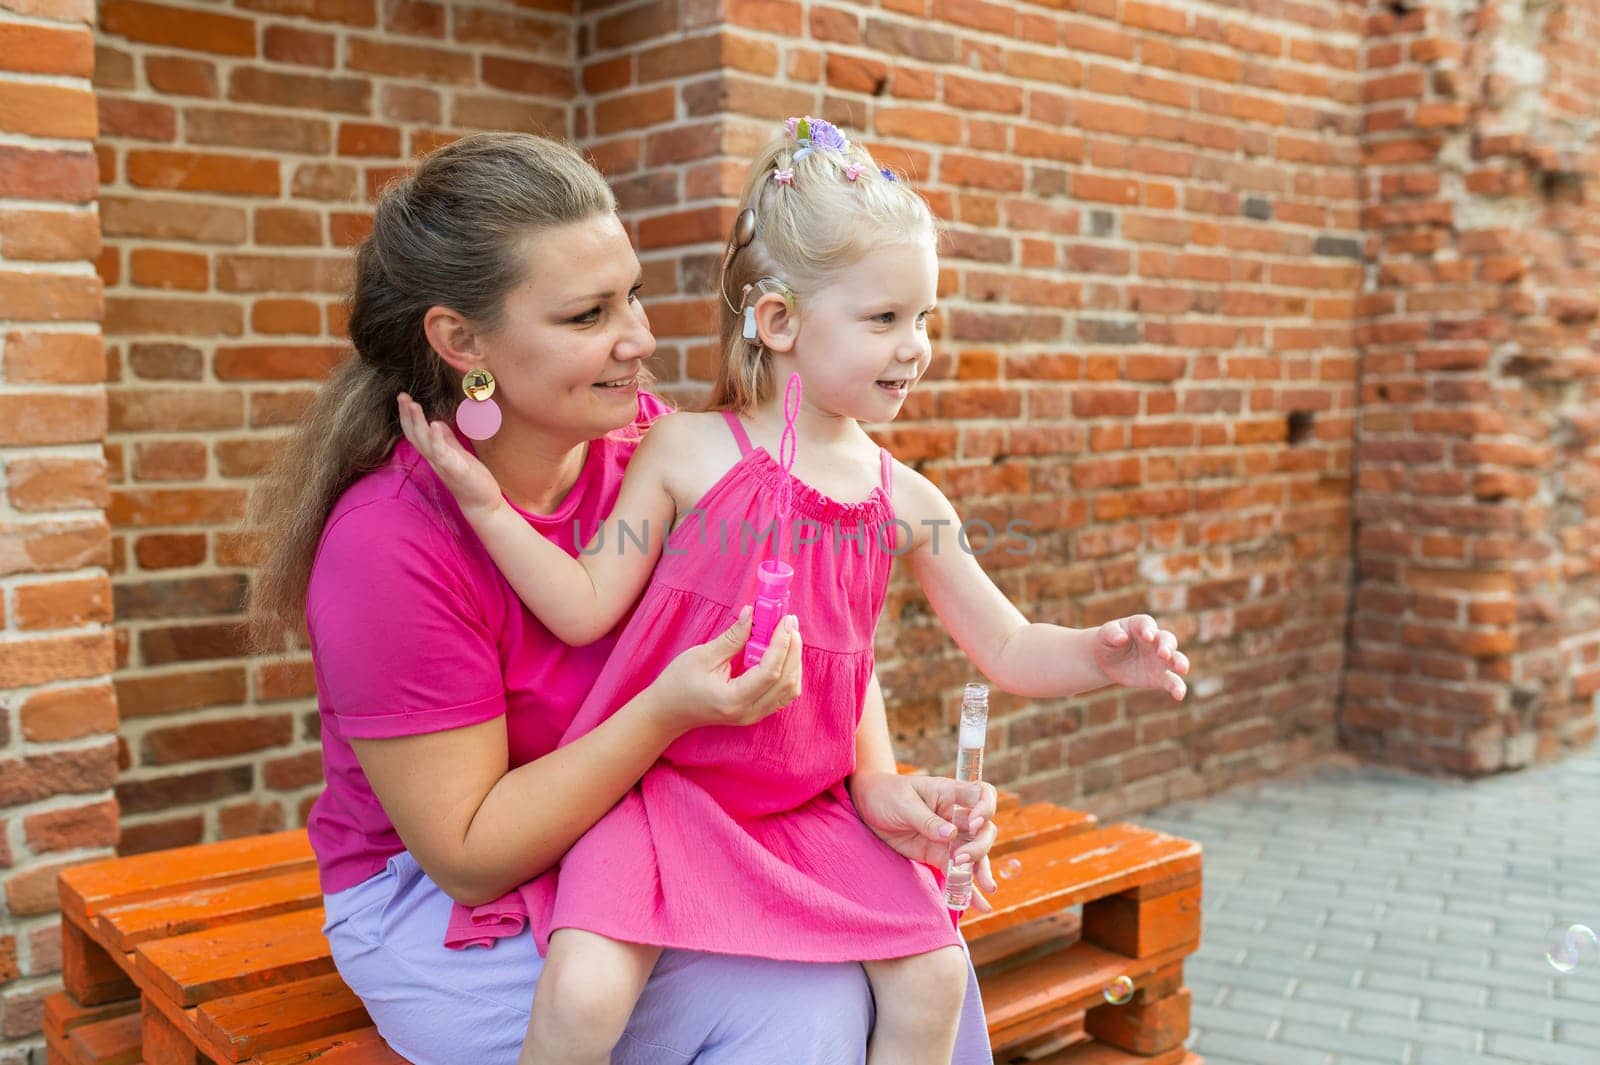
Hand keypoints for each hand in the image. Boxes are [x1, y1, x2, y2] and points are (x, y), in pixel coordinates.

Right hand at [397, 392, 503, 519]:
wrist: (482, 504)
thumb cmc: (470, 479)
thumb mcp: (456, 454)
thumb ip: (446, 440)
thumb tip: (436, 423)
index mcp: (434, 453)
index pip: (415, 432)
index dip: (407, 416)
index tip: (403, 397)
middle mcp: (434, 459)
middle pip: (414, 435)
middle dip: (407, 415)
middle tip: (402, 396)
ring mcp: (443, 465)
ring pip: (424, 442)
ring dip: (418, 423)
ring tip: (413, 405)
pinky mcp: (455, 471)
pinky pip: (442, 454)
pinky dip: (437, 439)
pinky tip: (435, 424)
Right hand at [645, 606, 802, 735]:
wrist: (667, 712)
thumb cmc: (678, 684)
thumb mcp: (702, 656)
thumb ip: (732, 637)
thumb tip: (753, 614)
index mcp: (733, 699)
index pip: (770, 672)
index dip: (782, 644)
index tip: (786, 620)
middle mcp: (748, 712)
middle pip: (786, 681)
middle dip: (793, 649)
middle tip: (790, 622)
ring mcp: (754, 715)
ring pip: (790, 690)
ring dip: (794, 660)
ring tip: (787, 634)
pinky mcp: (755, 712)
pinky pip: (783, 693)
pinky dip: (788, 671)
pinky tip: (782, 652)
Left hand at [851, 770, 999, 912]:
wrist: (867, 806)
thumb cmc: (887, 794)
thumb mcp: (903, 803)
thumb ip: (927, 820)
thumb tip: (952, 835)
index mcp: (951, 793)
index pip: (983, 795)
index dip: (986, 809)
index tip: (974, 823)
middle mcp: (957, 816)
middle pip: (984, 830)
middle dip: (979, 847)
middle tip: (960, 859)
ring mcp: (951, 838)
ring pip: (977, 854)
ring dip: (982, 870)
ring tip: (987, 888)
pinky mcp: (940, 857)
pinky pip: (959, 873)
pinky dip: (969, 889)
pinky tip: (981, 905)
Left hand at [1093, 614, 1188, 699]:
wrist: (1107, 662)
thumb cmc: (1107, 642)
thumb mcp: (1104, 636)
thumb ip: (1112, 634)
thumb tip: (1121, 638)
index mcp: (1140, 626)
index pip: (1147, 624)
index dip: (1148, 629)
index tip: (1147, 636)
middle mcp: (1155, 641)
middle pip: (1167, 639)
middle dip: (1167, 646)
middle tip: (1163, 653)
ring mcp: (1160, 659)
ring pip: (1176, 659)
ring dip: (1180, 663)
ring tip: (1182, 669)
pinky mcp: (1160, 677)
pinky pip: (1172, 681)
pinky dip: (1177, 687)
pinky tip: (1179, 695)